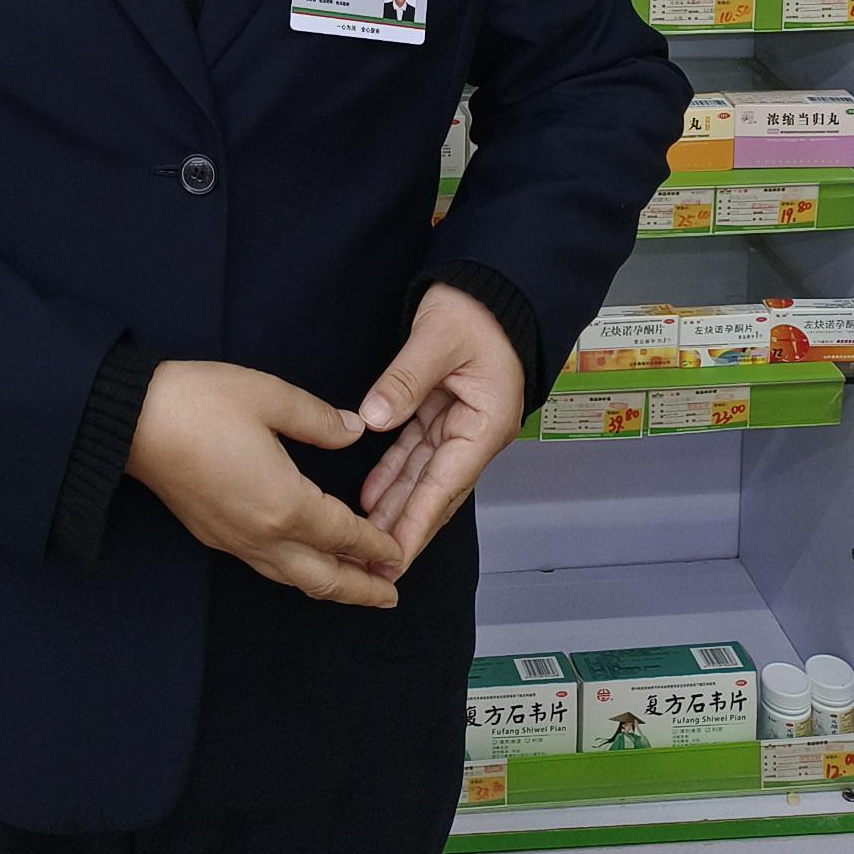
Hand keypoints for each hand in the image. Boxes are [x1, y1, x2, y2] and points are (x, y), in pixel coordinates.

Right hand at [124, 358, 405, 607]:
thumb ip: (318, 420)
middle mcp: (263, 535)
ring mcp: (236, 541)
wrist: (132, 421)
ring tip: (357, 587)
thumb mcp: (269, 396)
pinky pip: (269, 568)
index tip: (400, 551)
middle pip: (324, 577)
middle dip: (362, 588)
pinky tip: (305, 562)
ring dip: (331, 586)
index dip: (376, 545)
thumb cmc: (200, 401)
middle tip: (392, 593)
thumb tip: (353, 431)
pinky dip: (299, 574)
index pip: (344, 534)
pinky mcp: (215, 536)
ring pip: (294, 579)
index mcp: (284, 503)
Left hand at [355, 284, 525, 571]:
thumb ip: (405, 381)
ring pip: (422, 476)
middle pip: (435, 491)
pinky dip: (392, 473)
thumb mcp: (437, 338)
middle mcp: (475, 433)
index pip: (445, 485)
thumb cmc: (475, 309)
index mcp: (485, 423)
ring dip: (395, 506)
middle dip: (404, 529)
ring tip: (363, 540)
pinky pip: (414, 450)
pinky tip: (370, 495)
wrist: (490, 285)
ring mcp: (459, 424)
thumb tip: (373, 420)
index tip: (394, 558)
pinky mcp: (442, 411)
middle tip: (372, 568)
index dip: (417, 524)